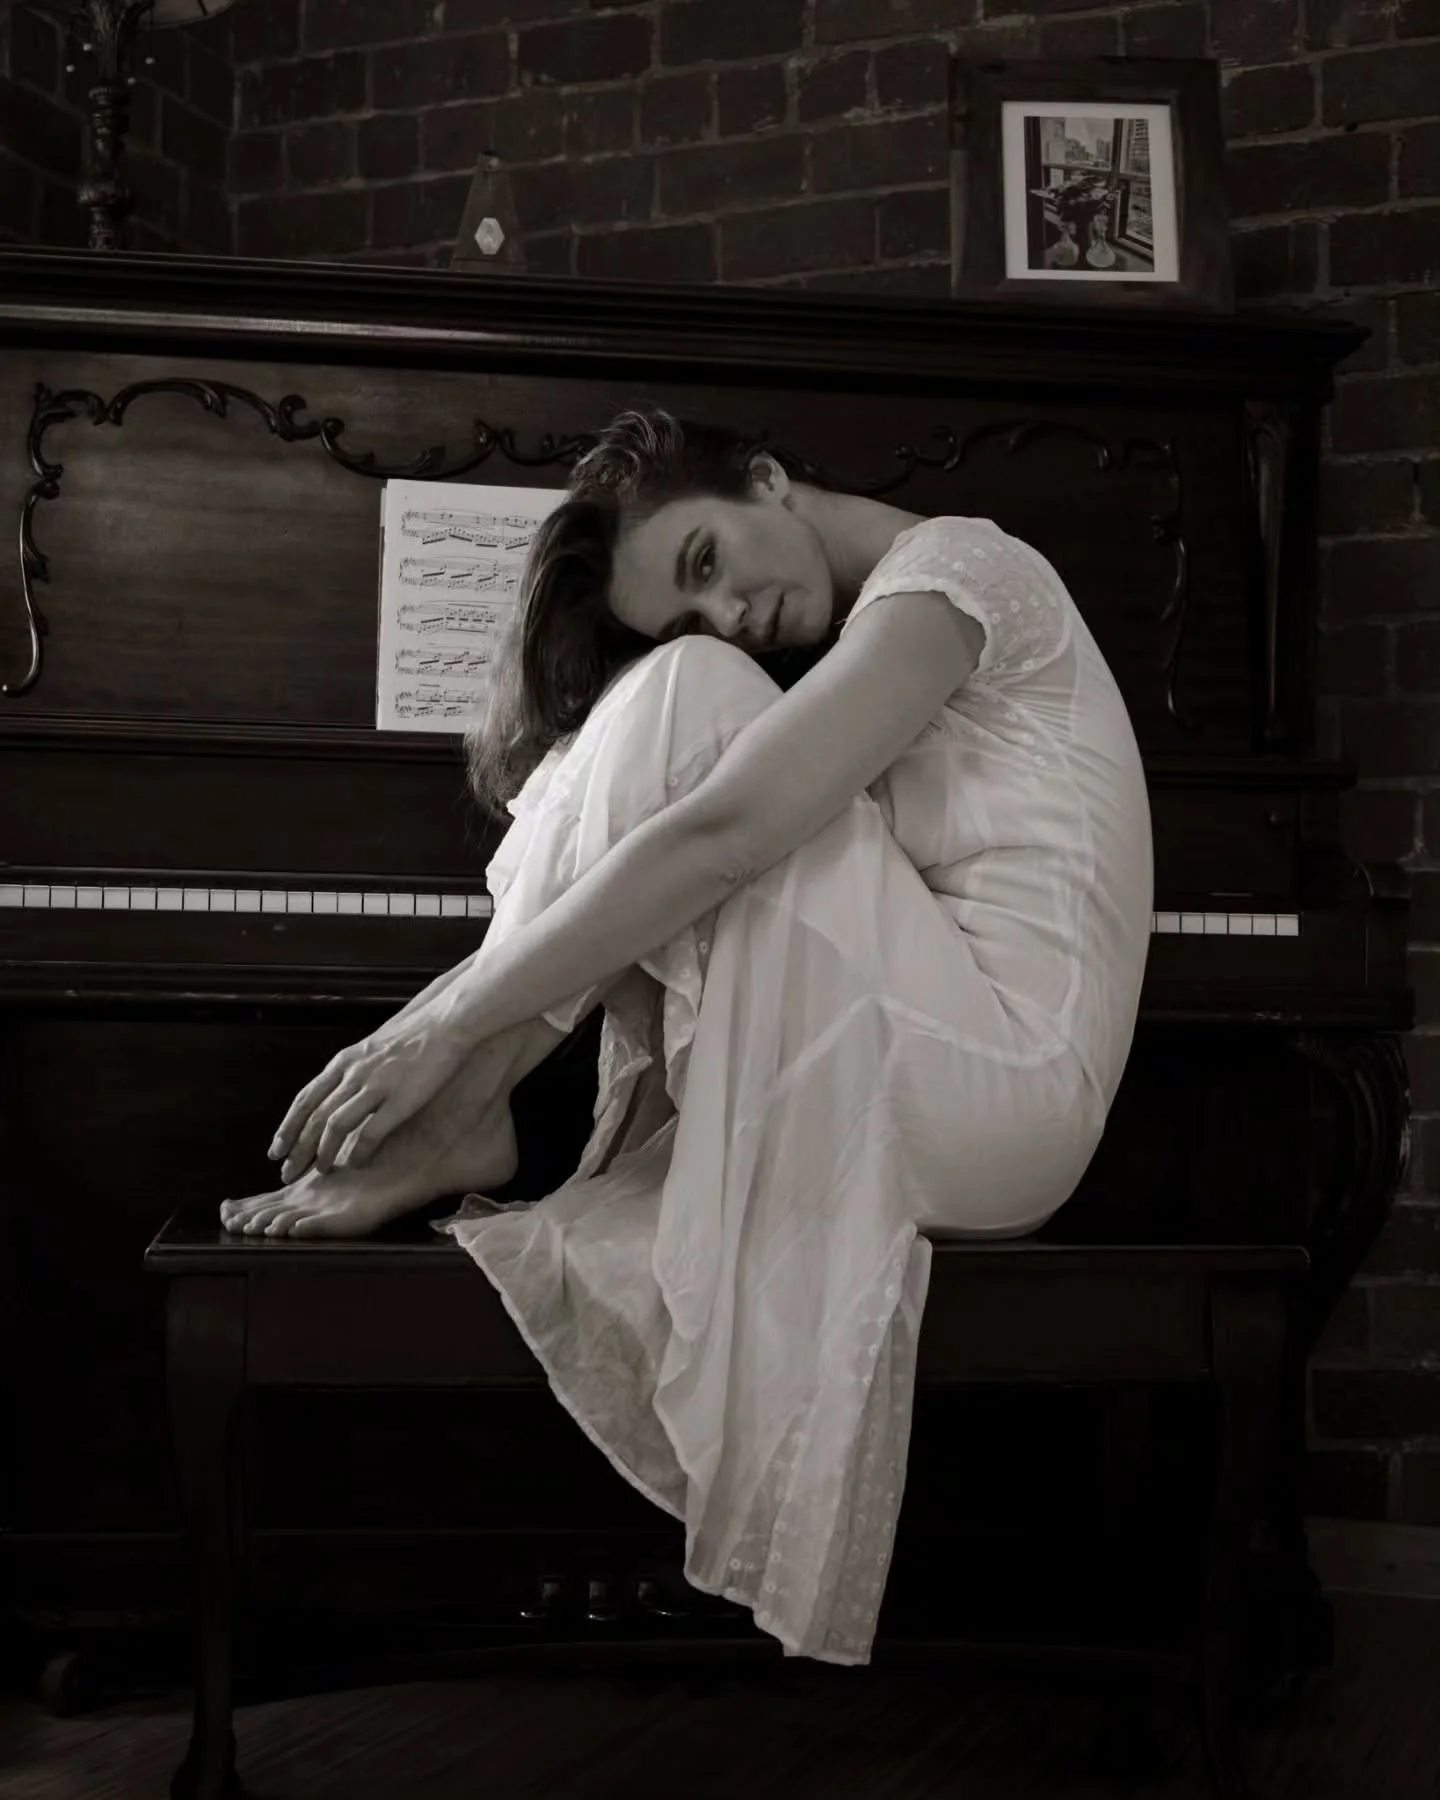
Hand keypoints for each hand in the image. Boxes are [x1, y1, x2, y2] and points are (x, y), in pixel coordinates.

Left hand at [268, 1008, 469, 1181]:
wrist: (444, 1021)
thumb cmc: (413, 1034)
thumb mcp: (372, 1047)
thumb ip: (353, 1070)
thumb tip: (337, 1092)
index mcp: (344, 1062)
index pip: (305, 1099)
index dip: (288, 1127)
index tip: (276, 1150)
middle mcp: (352, 1074)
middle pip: (314, 1117)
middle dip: (298, 1149)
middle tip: (287, 1172)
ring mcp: (375, 1086)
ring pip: (335, 1126)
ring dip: (324, 1152)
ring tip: (320, 1172)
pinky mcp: (399, 1098)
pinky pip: (371, 1131)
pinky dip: (359, 1151)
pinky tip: (355, 1164)